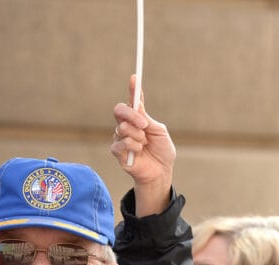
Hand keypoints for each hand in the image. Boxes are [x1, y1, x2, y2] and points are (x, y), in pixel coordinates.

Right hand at [110, 74, 175, 215]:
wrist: (161, 172)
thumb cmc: (161, 151)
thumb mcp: (158, 131)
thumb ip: (147, 118)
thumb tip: (138, 103)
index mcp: (138, 119)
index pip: (132, 101)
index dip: (132, 89)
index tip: (134, 77)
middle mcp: (126, 126)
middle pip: (119, 110)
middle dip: (132, 115)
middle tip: (144, 124)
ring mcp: (120, 138)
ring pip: (122, 128)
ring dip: (137, 136)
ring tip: (144, 144)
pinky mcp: (117, 151)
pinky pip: (121, 142)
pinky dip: (133, 146)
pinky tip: (139, 151)